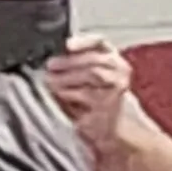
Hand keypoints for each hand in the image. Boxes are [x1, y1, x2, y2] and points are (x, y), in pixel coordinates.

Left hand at [43, 33, 132, 148]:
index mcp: (115, 60)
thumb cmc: (100, 102)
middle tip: (51, 66)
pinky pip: (85, 94)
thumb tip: (55, 60)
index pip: (101, 43)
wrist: (116, 128)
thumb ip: (79, 67)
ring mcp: (116, 88)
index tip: (67, 45)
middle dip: (69, 62)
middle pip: (95, 59)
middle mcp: (120, 71)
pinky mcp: (108, 104)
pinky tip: (60, 95)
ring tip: (51, 81)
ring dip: (67, 77)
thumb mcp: (93, 81)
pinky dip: (69, 93)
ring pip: (92, 74)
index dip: (84, 41)